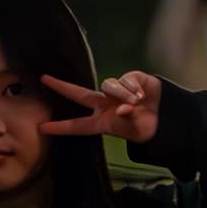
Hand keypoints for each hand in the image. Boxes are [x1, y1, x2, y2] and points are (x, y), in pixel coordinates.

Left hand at [39, 70, 161, 143]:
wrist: (165, 116)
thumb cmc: (146, 127)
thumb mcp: (135, 129)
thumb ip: (127, 118)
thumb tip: (122, 106)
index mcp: (101, 122)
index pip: (77, 125)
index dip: (59, 127)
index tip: (41, 127)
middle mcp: (104, 105)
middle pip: (78, 95)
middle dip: (61, 87)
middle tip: (43, 79)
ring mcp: (115, 91)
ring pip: (110, 86)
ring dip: (124, 94)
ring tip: (138, 103)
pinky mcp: (129, 79)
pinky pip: (126, 79)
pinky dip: (135, 88)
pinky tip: (143, 94)